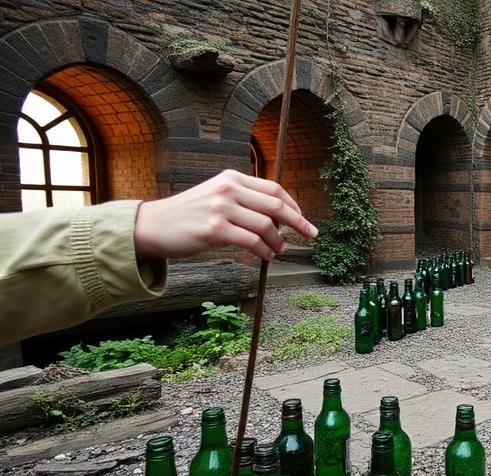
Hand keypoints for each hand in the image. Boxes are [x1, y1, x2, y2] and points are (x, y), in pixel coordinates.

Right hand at [133, 170, 317, 260]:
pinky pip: (252, 241)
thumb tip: (276, 217)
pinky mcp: (215, 230)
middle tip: (311, 234)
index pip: (273, 188)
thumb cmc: (189, 214)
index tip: (303, 219)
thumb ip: (242, 199)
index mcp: (231, 177)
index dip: (293, 205)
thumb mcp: (216, 195)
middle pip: (275, 205)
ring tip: (279, 250)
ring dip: (278, 241)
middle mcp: (228, 189)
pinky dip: (265, 251)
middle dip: (298, 222)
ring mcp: (221, 209)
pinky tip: (267, 256)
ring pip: (266, 226)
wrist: (153, 225)